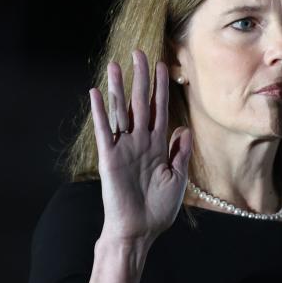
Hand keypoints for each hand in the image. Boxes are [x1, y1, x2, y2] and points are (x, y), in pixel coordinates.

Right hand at [90, 50, 191, 245]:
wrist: (139, 230)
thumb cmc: (158, 208)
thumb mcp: (177, 178)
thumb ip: (180, 153)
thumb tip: (185, 129)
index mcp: (157, 145)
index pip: (159, 109)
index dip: (161, 88)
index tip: (164, 65)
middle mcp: (140, 142)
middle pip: (140, 103)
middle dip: (141, 78)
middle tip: (140, 52)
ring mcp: (123, 148)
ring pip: (121, 112)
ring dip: (118, 88)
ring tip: (116, 64)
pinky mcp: (109, 158)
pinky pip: (104, 131)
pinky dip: (101, 112)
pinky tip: (96, 92)